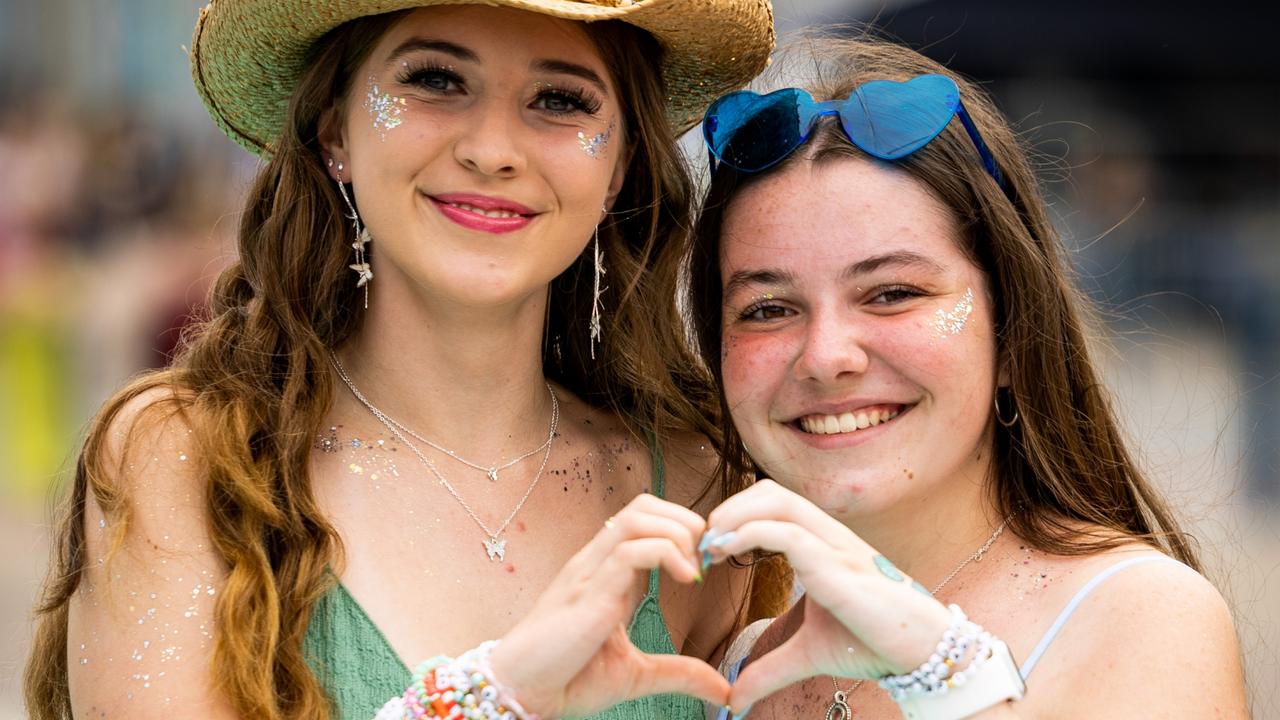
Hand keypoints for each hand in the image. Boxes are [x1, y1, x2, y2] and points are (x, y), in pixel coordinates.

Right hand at [488, 493, 729, 717]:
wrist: (525, 693)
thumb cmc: (569, 678)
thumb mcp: (638, 674)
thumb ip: (680, 673)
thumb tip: (723, 690)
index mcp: (607, 572)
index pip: (646, 519)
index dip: (682, 530)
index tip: (705, 565)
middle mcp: (597, 562)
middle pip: (643, 506)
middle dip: (685, 522)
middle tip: (705, 560)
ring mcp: (591, 572)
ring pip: (636, 517)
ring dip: (677, 532)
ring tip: (695, 567)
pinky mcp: (589, 591)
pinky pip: (629, 550)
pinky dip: (666, 553)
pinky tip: (685, 579)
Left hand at [703, 480, 952, 714]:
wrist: (921, 653)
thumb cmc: (873, 643)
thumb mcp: (807, 655)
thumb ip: (768, 671)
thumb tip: (732, 700)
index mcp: (823, 544)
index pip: (774, 503)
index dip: (737, 515)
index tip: (710, 547)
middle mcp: (829, 536)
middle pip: (771, 492)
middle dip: (731, 508)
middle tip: (704, 542)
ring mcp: (835, 547)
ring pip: (778, 502)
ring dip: (735, 516)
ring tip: (711, 545)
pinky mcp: (839, 568)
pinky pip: (790, 534)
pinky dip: (750, 534)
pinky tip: (728, 552)